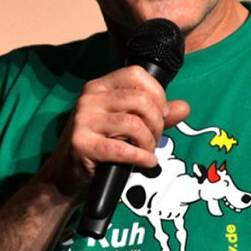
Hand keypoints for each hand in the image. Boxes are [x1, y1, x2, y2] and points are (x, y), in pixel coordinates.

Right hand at [35, 65, 189, 200]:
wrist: (66, 176)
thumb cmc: (100, 147)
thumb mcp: (128, 126)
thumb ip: (156, 115)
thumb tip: (184, 107)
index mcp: (99, 87)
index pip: (136, 74)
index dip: (157, 93)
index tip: (162, 113)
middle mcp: (89, 98)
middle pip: (139, 100)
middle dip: (157, 122)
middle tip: (155, 138)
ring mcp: (83, 120)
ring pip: (134, 124)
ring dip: (150, 142)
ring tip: (148, 152)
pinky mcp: (82, 144)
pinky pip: (122, 149)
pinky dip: (142, 157)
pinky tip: (146, 162)